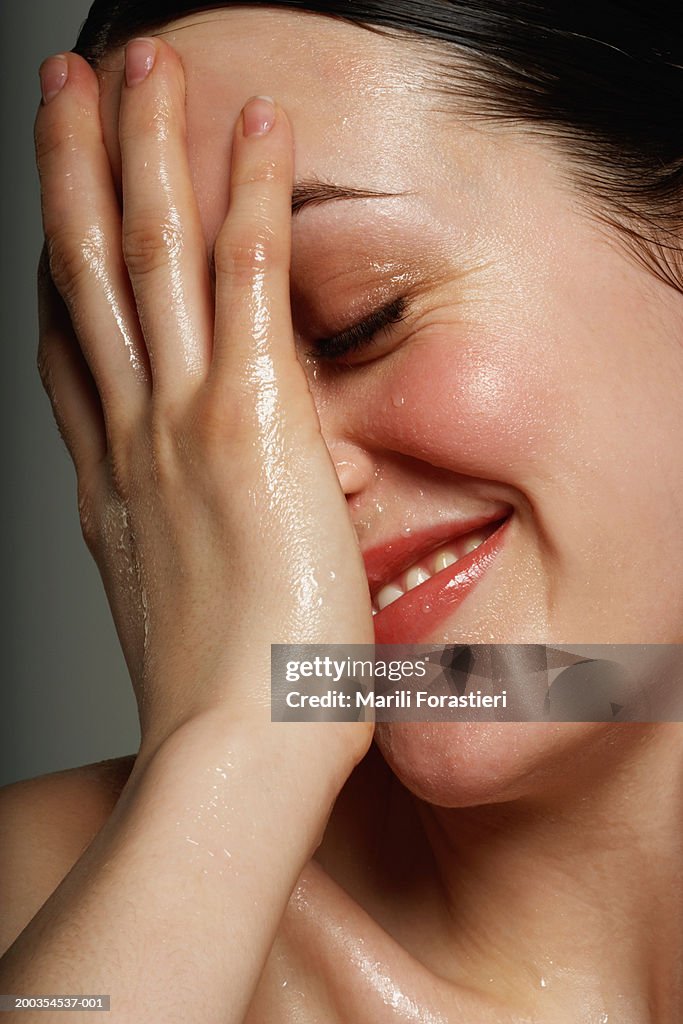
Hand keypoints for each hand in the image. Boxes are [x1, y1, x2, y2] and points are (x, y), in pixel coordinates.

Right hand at [34, 40, 373, 758]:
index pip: (74, 354)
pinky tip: (253, 124)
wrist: (239, 751)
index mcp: (118, 484)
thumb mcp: (201, 606)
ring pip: (148, 252)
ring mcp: (182, 420)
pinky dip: (249, 194)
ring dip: (138, 148)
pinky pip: (247, 277)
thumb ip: (224, 541)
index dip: (57, 275)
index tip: (54, 223)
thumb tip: (290, 500)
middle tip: (65, 87)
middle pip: (88, 274)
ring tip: (135, 62)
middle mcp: (133, 436)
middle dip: (73, 170)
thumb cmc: (233, 700)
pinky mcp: (251, 418)